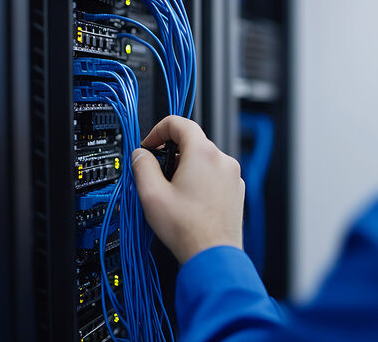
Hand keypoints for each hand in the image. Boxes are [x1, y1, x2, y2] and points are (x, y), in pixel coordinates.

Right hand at [131, 116, 244, 263]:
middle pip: (192, 143)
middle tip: (157, 175)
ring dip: (186, 169)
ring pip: (204, 161)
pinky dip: (201, 182)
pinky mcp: (236, 191)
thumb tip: (140, 155)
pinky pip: (215, 176)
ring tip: (174, 194)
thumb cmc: (187, 228)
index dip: (158, 131)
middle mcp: (223, 160)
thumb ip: (142, 166)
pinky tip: (190, 203)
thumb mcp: (151, 193)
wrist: (212, 254)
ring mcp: (233, 176)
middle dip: (171, 154)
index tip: (149, 146)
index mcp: (203, 153)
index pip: (179, 123)